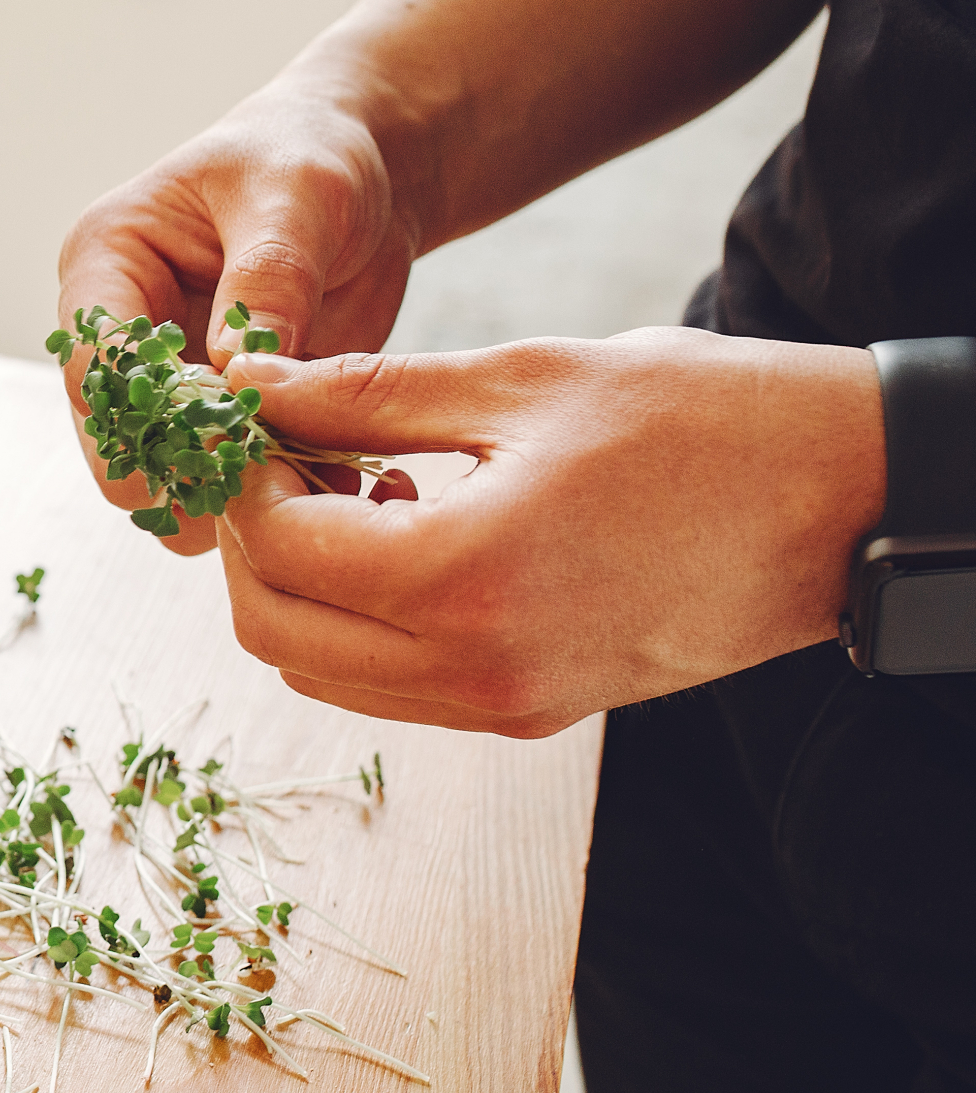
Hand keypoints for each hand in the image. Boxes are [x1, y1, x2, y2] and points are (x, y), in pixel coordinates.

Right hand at [56, 84, 417, 553]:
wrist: (369, 176)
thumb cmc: (313, 154)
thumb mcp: (297, 195)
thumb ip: (267, 276)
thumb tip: (235, 369)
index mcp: (106, 264)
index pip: (92, 362)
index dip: (144, 414)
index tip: (219, 444)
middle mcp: (122, 332)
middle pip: (116, 437)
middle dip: (182, 469)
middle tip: (266, 488)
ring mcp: (167, 382)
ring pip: (164, 473)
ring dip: (227, 493)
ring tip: (306, 487)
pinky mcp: (218, 416)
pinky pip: (226, 478)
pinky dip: (271, 492)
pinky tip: (327, 486)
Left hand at [213, 327, 884, 736]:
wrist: (847, 500)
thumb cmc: (701, 419)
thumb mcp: (520, 380)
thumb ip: (365, 392)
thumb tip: (248, 383)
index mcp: (463, 579)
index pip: (276, 552)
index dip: (245, 480)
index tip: (261, 419)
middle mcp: (472, 668)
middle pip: (275, 631)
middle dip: (255, 541)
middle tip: (288, 455)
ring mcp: (501, 704)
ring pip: (322, 668)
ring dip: (303, 585)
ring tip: (352, 486)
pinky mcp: (528, 713)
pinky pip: (390, 685)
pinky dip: (361, 620)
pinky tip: (408, 530)